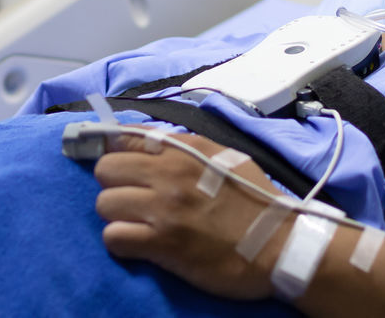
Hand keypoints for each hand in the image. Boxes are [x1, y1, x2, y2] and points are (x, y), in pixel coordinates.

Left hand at [92, 131, 291, 299]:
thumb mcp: (223, 156)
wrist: (279, 246)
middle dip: (114, 184)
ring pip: (105, 203)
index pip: (124, 138)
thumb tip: (144, 139)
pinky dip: (121, 242)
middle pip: (105, 170)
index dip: (115, 151)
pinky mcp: (163, 245)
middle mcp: (168, 174)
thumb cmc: (254, 200)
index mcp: (183, 151)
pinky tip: (139, 243)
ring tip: (138, 222)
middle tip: (132, 197)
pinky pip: (115, 237)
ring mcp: (163, 210)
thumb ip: (182, 146)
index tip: (118, 163)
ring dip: (117, 215)